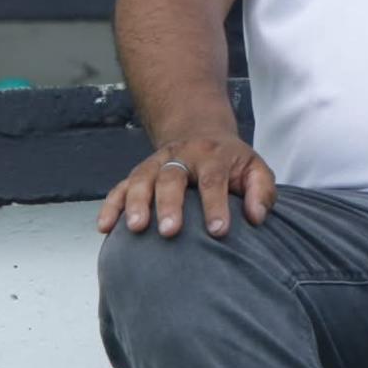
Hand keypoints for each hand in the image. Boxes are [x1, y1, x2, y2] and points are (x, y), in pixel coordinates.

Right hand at [95, 132, 276, 239]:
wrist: (201, 135)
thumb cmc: (231, 163)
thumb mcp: (255, 169)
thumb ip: (262, 191)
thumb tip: (256, 217)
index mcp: (212, 156)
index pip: (213, 180)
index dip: (215, 205)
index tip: (218, 231)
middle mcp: (181, 156)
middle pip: (172, 177)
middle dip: (169, 204)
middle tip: (170, 232)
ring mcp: (156, 163)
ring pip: (141, 178)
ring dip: (136, 202)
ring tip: (135, 228)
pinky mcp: (138, 174)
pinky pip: (120, 187)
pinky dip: (111, 205)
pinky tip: (104, 227)